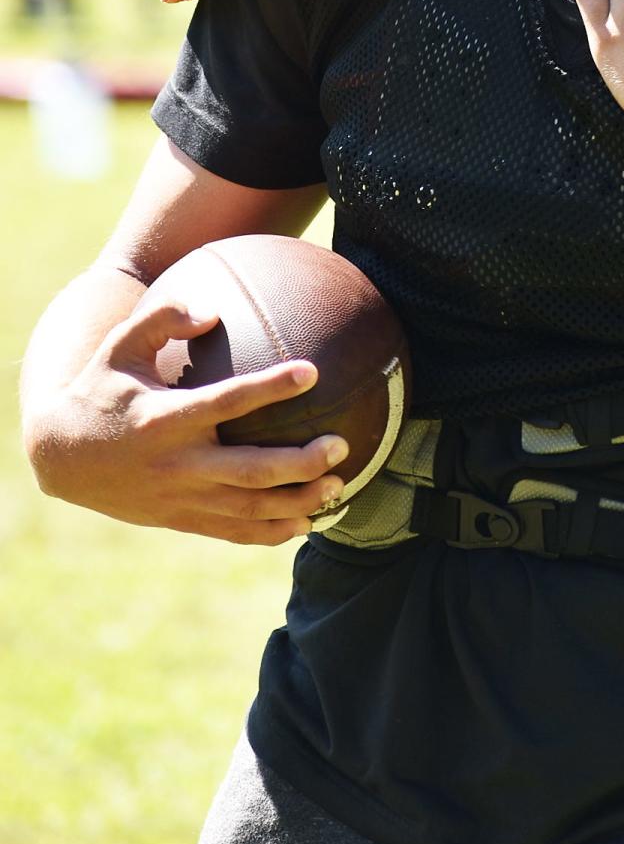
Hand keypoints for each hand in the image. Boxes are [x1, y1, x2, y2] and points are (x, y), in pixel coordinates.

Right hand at [28, 299, 347, 545]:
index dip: (270, 388)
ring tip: (339, 486)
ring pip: (249, 509)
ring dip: (298, 501)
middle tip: (341, 444)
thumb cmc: (99, 390)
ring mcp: (181, 497)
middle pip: (250, 471)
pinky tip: (307, 521)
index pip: (227, 402)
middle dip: (300, 463)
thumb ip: (162, 318)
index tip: (311, 371)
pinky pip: (233, 532)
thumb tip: (211, 311)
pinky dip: (272, 532)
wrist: (62, 458)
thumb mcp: (119, 347)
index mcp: (165, 418)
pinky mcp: (181, 520)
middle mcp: (177, 463)